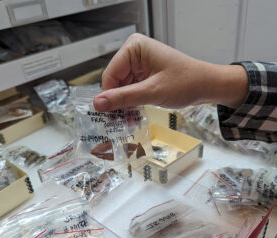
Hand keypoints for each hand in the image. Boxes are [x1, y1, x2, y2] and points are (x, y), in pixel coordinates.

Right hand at [93, 33, 247, 111]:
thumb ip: (124, 98)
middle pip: (114, 81)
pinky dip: (131, 102)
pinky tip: (133, 113)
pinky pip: (131, 90)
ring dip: (124, 104)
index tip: (108, 115)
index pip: (110, 74)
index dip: (108, 95)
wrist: (208, 86)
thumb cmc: (186, 83)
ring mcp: (139, 64)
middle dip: (117, 101)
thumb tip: (97, 104)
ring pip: (121, 87)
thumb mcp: (152, 92)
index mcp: (134, 48)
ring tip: (127, 119)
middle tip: (118, 120)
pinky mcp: (144, 75)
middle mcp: (134, 53)